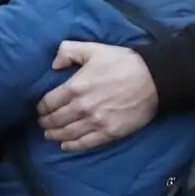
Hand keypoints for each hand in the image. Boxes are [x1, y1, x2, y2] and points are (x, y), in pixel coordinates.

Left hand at [37, 42, 157, 151]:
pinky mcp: (110, 132)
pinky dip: (72, 146)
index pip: (48, 103)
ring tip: (49, 135)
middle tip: (43, 123)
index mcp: (75, 87)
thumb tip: (53, 65)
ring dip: (55, 135)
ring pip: (68, 133)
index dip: (41, 108)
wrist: (154, 79)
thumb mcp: (93, 49)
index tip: (40, 109)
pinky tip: (65, 146)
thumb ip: (68, 51)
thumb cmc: (123, 62)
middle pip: (56, 120)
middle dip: (46, 122)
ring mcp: (96, 122)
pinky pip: (86, 143)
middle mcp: (82, 107)